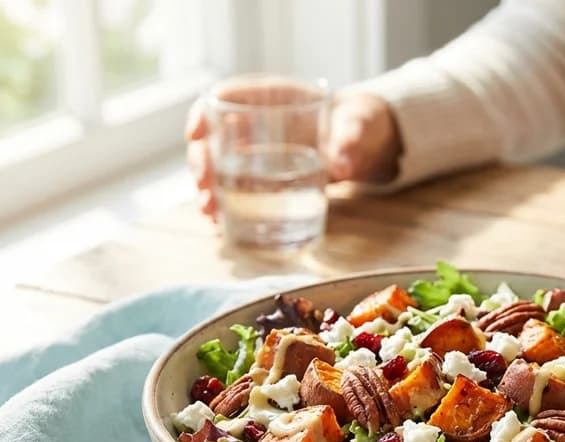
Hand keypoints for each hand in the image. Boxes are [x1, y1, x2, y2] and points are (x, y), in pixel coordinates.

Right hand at [186, 84, 401, 218]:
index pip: (226, 96)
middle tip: (205, 184)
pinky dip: (223, 203)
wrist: (368, 146)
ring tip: (209, 211)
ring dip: (207, 187)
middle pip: (214, 135)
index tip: (196, 133)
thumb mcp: (361, 126)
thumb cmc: (361, 125)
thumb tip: (343, 162)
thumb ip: (353, 138)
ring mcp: (258, 153)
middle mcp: (257, 124)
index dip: (204, 112)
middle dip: (201, 159)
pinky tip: (218, 222)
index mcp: (274, 98)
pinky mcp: (264, 178)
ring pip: (218, 165)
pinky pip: (234, 188)